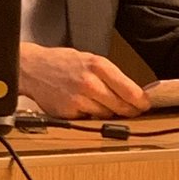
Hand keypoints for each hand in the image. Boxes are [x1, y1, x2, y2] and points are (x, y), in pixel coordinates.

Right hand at [19, 42, 149, 118]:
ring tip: (106, 107)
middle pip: (121, 106)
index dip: (141, 101)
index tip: (146, 105)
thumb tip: (130, 93)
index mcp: (98, 65)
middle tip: (134, 112)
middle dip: (130, 111)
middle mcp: (90, 82)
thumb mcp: (89, 59)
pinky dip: (92, 118)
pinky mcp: (68, 113)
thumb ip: (109, 75)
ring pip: (106, 115)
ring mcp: (79, 99)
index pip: (129, 90)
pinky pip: (89, 120)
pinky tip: (87, 109)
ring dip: (110, 115)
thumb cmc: (62, 63)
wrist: (33, 68)